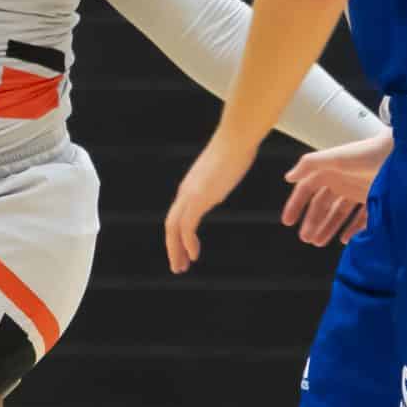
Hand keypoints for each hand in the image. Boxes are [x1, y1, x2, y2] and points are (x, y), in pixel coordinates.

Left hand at [164, 133, 260, 273]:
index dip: (178, 235)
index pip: (177, 215)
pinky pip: (187, 227)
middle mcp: (186, 191)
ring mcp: (190, 195)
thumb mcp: (224, 170)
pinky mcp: (198, 198)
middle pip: (171, 225)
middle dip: (172, 247)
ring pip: (174, 228)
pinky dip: (187, 243)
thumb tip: (222, 181)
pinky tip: (193, 255)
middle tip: (177, 266)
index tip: (184, 249)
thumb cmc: (236, 149)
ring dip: (176, 250)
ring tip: (181, 267)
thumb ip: (218, 180)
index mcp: (191, 186)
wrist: (236, 139)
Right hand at [281, 126, 392, 248]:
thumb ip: (309, 165)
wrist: (401, 154)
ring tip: (320, 243)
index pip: (306, 190)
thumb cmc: (367, 153)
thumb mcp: (335, 157)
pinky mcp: (374, 199)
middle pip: (322, 206)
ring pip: (338, 214)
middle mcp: (342, 181)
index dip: (296, 205)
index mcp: (329, 171)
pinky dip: (352, 230)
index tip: (288, 222)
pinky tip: (345, 240)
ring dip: (328, 228)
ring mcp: (358, 191)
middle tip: (306, 239)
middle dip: (312, 222)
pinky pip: (360, 219)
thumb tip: (288, 178)